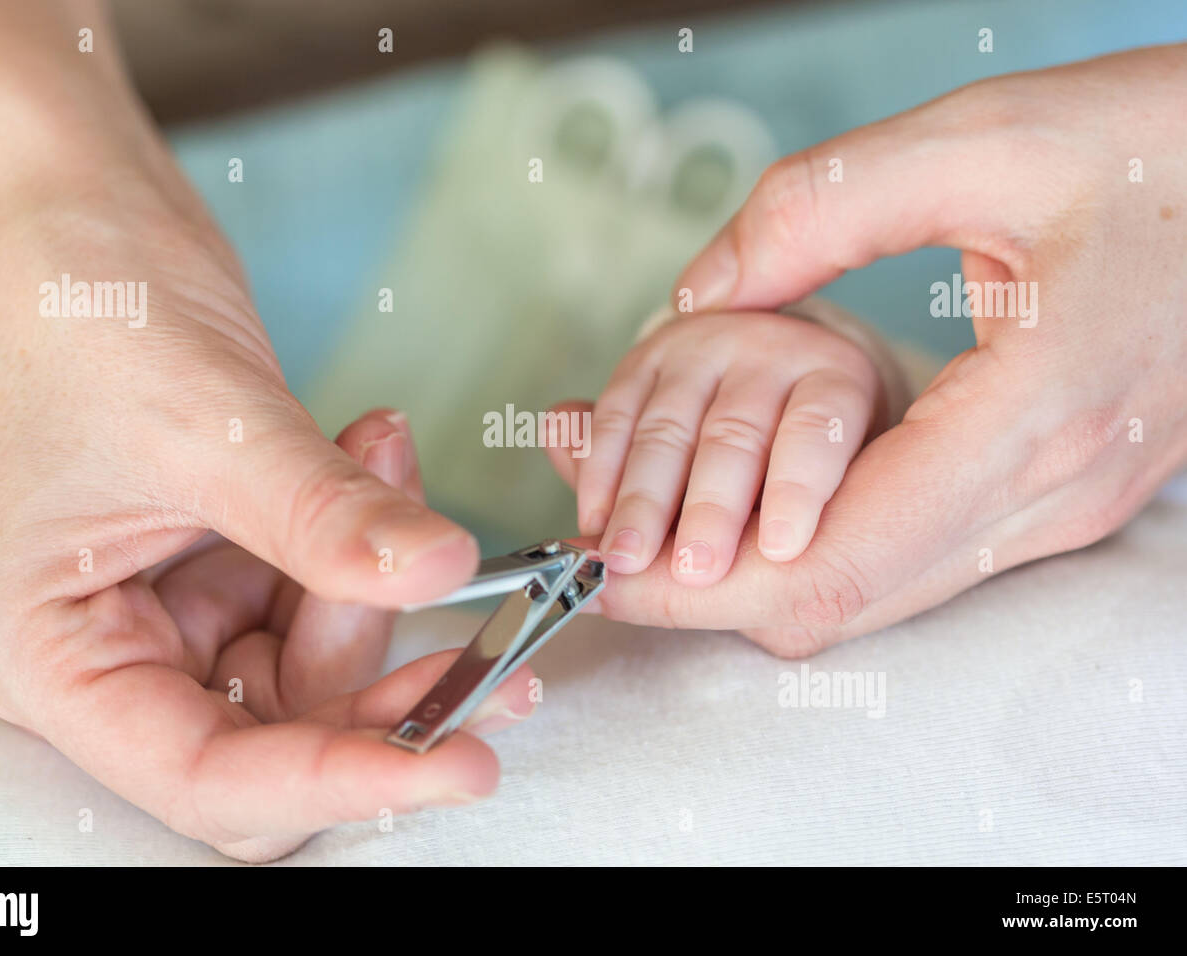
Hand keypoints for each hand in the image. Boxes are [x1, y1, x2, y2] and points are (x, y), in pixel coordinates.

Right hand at [0, 0, 514, 859]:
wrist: (78, 217)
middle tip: (497, 657)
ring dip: (382, 590)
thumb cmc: (86, 312)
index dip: (339, 780)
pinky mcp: (226, 569)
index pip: (210, 776)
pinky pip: (325, 592)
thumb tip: (446, 576)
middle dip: (387, 697)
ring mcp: (174, 614)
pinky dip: (369, 541)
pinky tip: (380, 452)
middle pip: (277, 740)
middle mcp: (112, 659)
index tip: (459, 764)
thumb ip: (326, 518)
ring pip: (317, 670)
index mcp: (56, 658)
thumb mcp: (211, 428)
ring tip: (393, 461)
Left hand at [549, 45, 1186, 653]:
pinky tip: (770, 500)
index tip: (604, 574)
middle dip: (712, 591)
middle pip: (847, 601)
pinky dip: (829, 547)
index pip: (836, 559)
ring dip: (766, 574)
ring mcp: (1067, 508)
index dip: (702, 585)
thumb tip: (704, 293)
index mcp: (1035, 414)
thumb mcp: (981, 141)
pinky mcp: (1063, 497)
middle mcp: (1054, 492)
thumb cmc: (1160, 147)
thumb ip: (820, 209)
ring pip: (883, 596)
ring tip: (672, 526)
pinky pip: (923, 561)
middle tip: (613, 554)